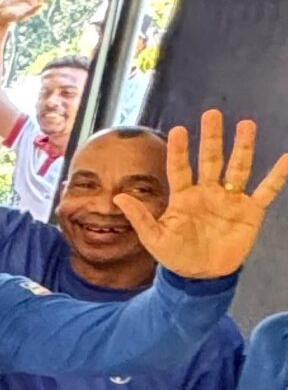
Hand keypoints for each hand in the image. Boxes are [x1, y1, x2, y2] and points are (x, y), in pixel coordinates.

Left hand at [123, 111, 287, 278]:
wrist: (203, 275)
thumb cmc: (176, 255)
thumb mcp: (154, 238)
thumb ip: (140, 217)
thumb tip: (118, 197)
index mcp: (184, 196)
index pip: (180, 168)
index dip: (180, 150)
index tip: (178, 130)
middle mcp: (208, 192)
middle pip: (210, 159)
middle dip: (211, 138)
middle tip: (212, 114)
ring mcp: (230, 199)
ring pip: (238, 167)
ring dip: (243, 146)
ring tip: (246, 124)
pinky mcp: (250, 211)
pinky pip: (266, 190)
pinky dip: (277, 175)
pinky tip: (286, 158)